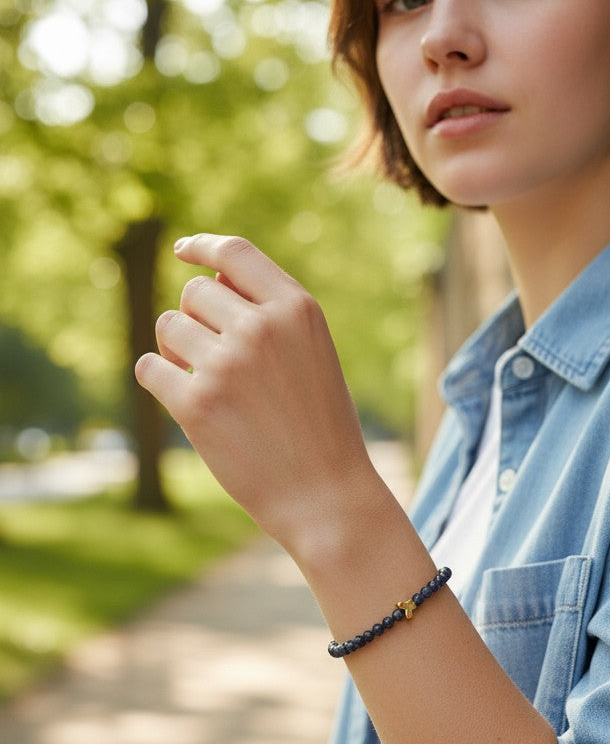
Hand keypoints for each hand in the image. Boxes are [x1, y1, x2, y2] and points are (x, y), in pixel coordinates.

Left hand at [135, 234, 377, 560]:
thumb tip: (207, 278)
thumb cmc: (321, 428)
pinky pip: (149, 367)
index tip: (183, 251)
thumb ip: (271, 314)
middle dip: (195, 319)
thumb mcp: (313, 355)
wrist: (327, 496)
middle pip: (195, 292)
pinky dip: (157, 379)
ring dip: (176, 351)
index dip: (203, 246)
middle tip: (211, 358)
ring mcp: (227, 364)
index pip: (235, 253)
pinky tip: (180, 398)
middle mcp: (261, 328)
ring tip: (204, 383)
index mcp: (297, 309)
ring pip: (169, 326)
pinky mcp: (196, 403)